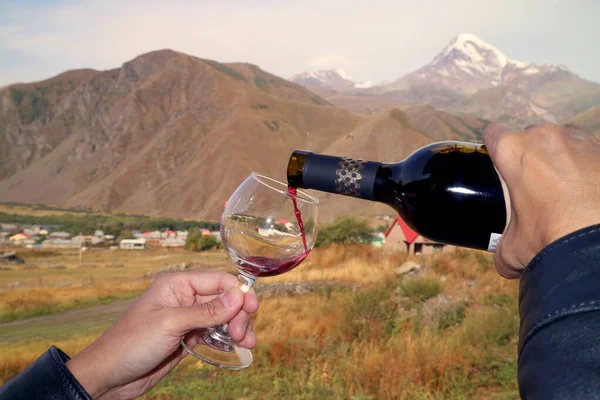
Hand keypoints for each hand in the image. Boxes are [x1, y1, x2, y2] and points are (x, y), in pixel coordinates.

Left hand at [66, 271, 258, 398]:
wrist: (108, 376)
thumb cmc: (131, 343)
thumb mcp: (171, 324)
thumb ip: (207, 311)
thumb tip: (239, 295)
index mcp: (177, 284)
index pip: (217, 280)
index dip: (238, 292)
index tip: (252, 308)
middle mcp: (184, 298)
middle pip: (224, 299)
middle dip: (238, 314)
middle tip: (243, 334)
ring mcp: (186, 318)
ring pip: (222, 317)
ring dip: (237, 327)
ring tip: (247, 343)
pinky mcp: (188, 338)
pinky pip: (214, 333)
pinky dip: (227, 339)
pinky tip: (237, 347)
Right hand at [483, 122, 599, 277]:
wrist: (599, 248)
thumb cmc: (548, 239)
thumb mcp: (512, 249)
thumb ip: (502, 245)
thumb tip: (504, 260)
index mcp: (512, 150)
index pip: (493, 133)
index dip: (495, 150)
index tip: (501, 168)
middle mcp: (546, 136)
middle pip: (531, 136)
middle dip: (532, 157)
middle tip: (535, 187)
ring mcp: (582, 139)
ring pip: (565, 141)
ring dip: (563, 159)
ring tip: (569, 191)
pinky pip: (593, 154)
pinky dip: (590, 169)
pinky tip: (591, 195)